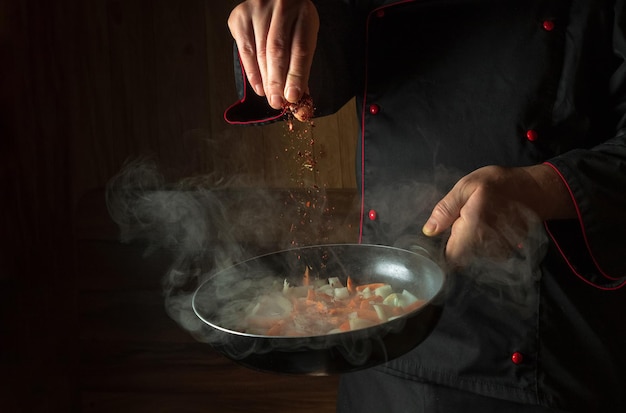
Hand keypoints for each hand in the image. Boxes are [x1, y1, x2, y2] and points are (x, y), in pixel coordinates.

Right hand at [228, 0, 319, 108]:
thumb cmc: (292, 20)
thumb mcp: (304, 36)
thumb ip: (301, 65)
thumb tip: (298, 99)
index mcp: (304, 13)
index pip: (300, 49)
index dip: (296, 76)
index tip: (293, 97)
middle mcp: (280, 7)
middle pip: (277, 51)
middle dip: (277, 82)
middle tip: (278, 102)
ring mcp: (258, 10)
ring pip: (260, 53)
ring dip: (265, 80)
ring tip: (270, 97)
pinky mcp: (240, 16)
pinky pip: (245, 51)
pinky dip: (251, 72)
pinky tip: (258, 86)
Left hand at [422, 164, 575, 265]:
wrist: (535, 190)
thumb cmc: (498, 184)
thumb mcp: (466, 186)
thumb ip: (446, 208)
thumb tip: (429, 231)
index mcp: (473, 227)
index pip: (450, 257)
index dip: (440, 251)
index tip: (439, 239)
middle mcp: (487, 244)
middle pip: (460, 259)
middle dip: (454, 245)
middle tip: (457, 226)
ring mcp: (499, 251)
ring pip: (472, 258)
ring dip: (468, 245)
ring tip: (474, 224)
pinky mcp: (507, 252)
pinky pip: (486, 255)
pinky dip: (481, 245)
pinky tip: (484, 229)